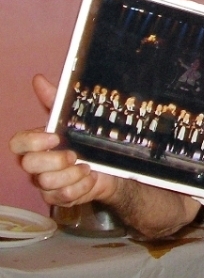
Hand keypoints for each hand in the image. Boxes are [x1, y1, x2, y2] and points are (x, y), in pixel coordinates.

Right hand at [9, 74, 120, 207]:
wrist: (111, 167)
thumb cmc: (87, 142)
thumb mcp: (74, 119)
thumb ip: (57, 102)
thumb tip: (39, 80)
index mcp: (36, 145)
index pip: (18, 143)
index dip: (33, 141)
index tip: (55, 137)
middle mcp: (36, 165)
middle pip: (29, 164)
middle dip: (55, 160)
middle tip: (75, 155)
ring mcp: (44, 183)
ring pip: (47, 182)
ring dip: (72, 175)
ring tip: (87, 167)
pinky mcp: (57, 198)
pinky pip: (63, 196)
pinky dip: (81, 187)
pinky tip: (91, 178)